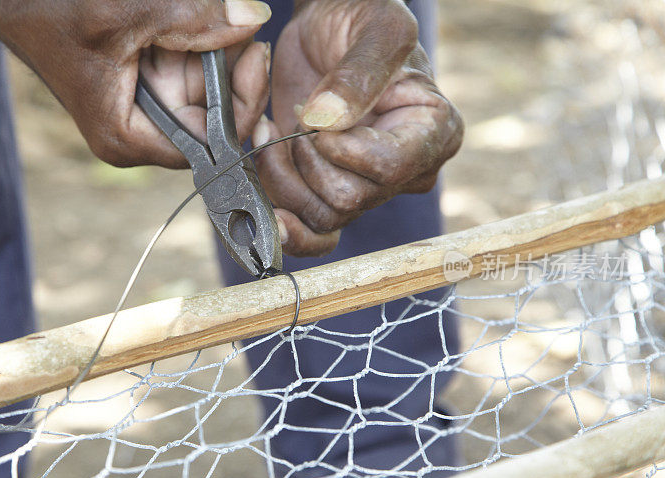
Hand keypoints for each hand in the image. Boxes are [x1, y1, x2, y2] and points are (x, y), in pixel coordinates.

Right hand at [0, 0, 272, 167]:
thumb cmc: (47, 5)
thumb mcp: (126, 11)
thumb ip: (193, 18)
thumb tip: (255, 17)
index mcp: (128, 138)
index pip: (209, 143)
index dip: (241, 105)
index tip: (257, 57)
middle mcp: (140, 128)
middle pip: (213, 110)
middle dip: (230, 65)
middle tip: (240, 19)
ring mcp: (145, 99)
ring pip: (206, 79)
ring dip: (215, 43)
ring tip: (208, 10)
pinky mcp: (146, 72)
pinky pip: (190, 57)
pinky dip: (198, 33)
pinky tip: (199, 12)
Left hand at [253, 0, 463, 256]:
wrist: (327, 28)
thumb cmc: (363, 18)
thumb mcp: (376, 26)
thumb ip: (359, 72)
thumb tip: (328, 122)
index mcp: (435, 135)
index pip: (389, 168)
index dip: (342, 149)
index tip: (315, 116)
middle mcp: (405, 173)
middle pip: (348, 200)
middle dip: (306, 158)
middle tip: (294, 115)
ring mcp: (366, 188)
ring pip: (321, 217)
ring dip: (282, 175)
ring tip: (272, 130)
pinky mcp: (328, 194)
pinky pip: (310, 234)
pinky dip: (282, 218)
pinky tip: (264, 192)